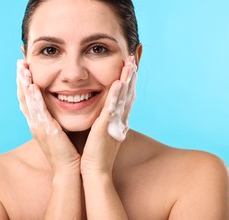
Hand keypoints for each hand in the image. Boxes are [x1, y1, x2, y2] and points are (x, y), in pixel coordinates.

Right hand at [16, 60, 80, 173]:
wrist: (68, 170)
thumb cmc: (67, 152)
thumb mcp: (59, 132)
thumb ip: (56, 120)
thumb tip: (60, 110)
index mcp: (38, 123)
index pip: (28, 99)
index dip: (24, 84)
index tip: (24, 69)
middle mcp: (35, 123)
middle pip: (24, 97)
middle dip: (21, 79)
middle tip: (19, 62)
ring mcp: (38, 126)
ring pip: (28, 100)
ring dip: (24, 83)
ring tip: (22, 68)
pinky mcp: (46, 129)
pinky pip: (37, 109)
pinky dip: (33, 96)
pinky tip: (31, 84)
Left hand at [80, 55, 137, 175]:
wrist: (95, 171)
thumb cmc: (94, 153)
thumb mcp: (99, 132)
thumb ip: (101, 120)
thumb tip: (99, 112)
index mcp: (116, 118)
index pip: (124, 95)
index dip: (128, 80)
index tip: (129, 65)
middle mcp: (119, 118)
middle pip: (128, 92)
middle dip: (131, 74)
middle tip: (134, 57)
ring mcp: (114, 121)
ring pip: (123, 96)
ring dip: (128, 79)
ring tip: (131, 63)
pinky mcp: (107, 126)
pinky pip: (113, 107)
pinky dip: (117, 95)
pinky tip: (119, 82)